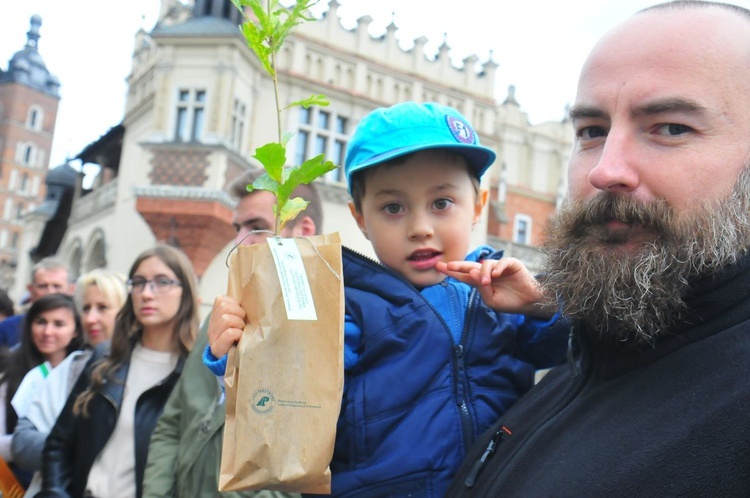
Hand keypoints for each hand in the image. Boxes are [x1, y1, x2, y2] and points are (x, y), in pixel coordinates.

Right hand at [207, 295, 245, 357]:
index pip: (221, 299)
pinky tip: (239, 338)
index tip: (240, 313)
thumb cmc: (240, 339)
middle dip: (238, 313)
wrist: (235, 362)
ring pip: (226, 319)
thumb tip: (251, 297)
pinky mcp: (217, 348)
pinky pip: (229, 333)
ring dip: (238, 324)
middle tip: (242, 323)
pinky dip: (237, 334)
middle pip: (223, 306)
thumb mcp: (239, 321)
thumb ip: (239, 310)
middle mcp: (212, 325)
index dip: (234, 304)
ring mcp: (212, 336)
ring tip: (241, 331)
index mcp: (216, 316)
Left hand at [435, 258, 552, 317]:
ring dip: (483, 272)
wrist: (530, 302)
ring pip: (485, 264)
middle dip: (458, 265)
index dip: (452, 272)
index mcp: (481, 282)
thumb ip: (481, 288)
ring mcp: (499, 267)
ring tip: (486, 282)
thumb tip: (473, 273)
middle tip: (448, 265)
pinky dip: (497, 268)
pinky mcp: (511, 264)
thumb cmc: (510, 302)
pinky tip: (496, 275)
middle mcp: (488, 273)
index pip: (464, 276)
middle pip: (470, 266)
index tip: (439, 267)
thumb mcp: (491, 300)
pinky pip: (501, 262)